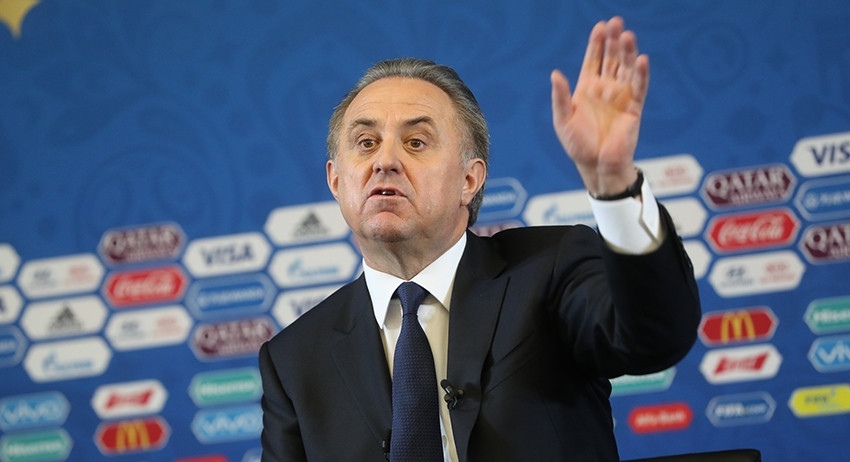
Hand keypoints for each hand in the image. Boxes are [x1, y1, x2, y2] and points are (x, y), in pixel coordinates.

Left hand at [551, 16, 648, 195]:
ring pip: (626, 69)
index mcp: (587, 88)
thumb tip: (555, 74)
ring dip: (628, 52)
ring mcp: (621, 97)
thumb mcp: (562, 119)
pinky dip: (641, 74)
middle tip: (616, 21)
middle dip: (614, 40)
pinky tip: (641, 60)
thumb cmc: (578, 144)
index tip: (600, 25)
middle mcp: (606, 88)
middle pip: (612, 59)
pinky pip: (639, 87)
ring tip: (628, 35)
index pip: (593, 59)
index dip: (597, 43)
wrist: (596, 165)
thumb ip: (560, 97)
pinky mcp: (634, 108)